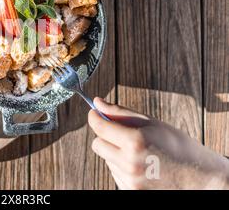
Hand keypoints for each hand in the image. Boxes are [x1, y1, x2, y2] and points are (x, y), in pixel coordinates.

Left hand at [88, 98, 228, 189]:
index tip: (94, 113)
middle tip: (120, 132)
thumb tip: (98, 102)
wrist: (198, 177)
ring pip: (106, 159)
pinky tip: (141, 165)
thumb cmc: (177, 146)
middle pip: (97, 145)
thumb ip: (121, 113)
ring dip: (115, 152)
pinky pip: (115, 173)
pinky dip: (121, 166)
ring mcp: (129, 180)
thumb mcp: (151, 123)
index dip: (94, 117)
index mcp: (134, 141)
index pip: (100, 127)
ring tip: (139, 152)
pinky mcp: (130, 191)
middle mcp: (129, 162)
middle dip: (105, 136)